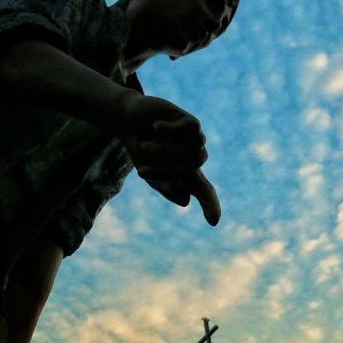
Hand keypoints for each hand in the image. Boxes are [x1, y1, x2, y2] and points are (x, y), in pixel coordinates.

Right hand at [117, 94, 220, 224]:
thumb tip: (186, 200)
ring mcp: (194, 138)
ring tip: (145, 147)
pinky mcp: (189, 121)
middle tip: (141, 171)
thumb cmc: (141, 151)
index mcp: (187, 173)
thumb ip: (166, 188)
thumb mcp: (149, 174)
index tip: (213, 221)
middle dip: (166, 170)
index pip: (204, 191)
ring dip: (167, 151)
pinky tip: (156, 127)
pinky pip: (192, 128)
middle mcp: (194, 156)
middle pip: (193, 168)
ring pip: (194, 148)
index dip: (211, 205)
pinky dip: (171, 131)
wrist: (129, 121)